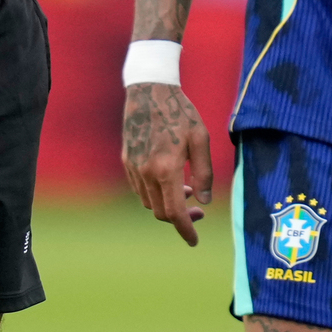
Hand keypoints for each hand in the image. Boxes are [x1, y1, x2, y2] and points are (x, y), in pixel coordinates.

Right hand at [121, 82, 214, 245]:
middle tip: (198, 210)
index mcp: (166, 169)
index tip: (194, 241)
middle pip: (160, 212)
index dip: (185, 230)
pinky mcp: (126, 161)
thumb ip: (204, 173)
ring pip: (149, 202)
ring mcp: (133, 168)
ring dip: (167, 204)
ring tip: (186, 188)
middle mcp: (146, 173)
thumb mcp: (201, 139)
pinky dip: (155, 192)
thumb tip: (204, 201)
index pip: (174, 212)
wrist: (149, 91)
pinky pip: (140, 189)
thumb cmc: (180, 113)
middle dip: (179, 217)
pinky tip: (168, 179)